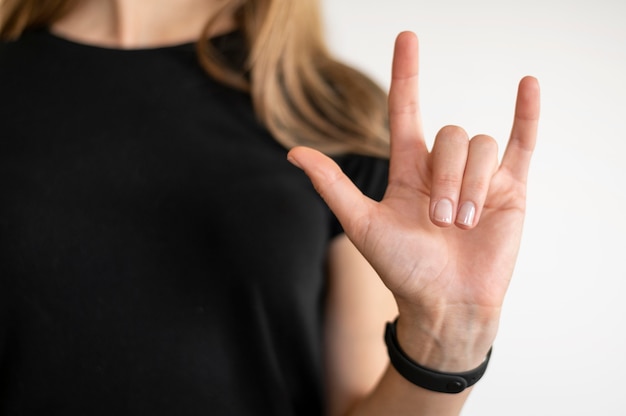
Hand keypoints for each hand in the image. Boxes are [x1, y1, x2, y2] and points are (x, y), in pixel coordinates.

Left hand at [287, 32, 539, 369]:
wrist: (445, 304)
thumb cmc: (403, 269)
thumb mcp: (364, 224)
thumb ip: (333, 185)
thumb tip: (293, 151)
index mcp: (408, 170)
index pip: (407, 109)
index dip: (406, 74)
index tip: (406, 38)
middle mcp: (442, 168)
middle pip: (449, 135)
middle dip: (445, 177)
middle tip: (440, 220)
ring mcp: (477, 176)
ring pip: (479, 145)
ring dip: (470, 185)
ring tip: (463, 225)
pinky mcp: (510, 188)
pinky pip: (522, 142)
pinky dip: (528, 114)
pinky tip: (527, 85)